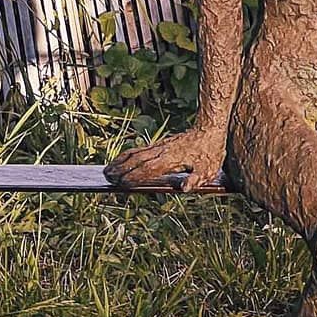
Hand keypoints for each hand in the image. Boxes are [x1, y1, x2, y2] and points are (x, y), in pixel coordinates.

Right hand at [104, 129, 226, 189]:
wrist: (210, 128)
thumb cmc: (210, 151)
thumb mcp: (208, 170)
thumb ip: (195, 180)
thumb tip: (184, 188)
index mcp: (171, 159)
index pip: (147, 170)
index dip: (133, 177)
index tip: (120, 184)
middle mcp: (162, 151)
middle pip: (136, 160)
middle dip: (121, 169)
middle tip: (106, 177)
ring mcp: (160, 146)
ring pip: (136, 153)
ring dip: (121, 160)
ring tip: (108, 168)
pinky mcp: (162, 144)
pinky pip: (141, 149)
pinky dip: (129, 154)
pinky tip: (124, 159)